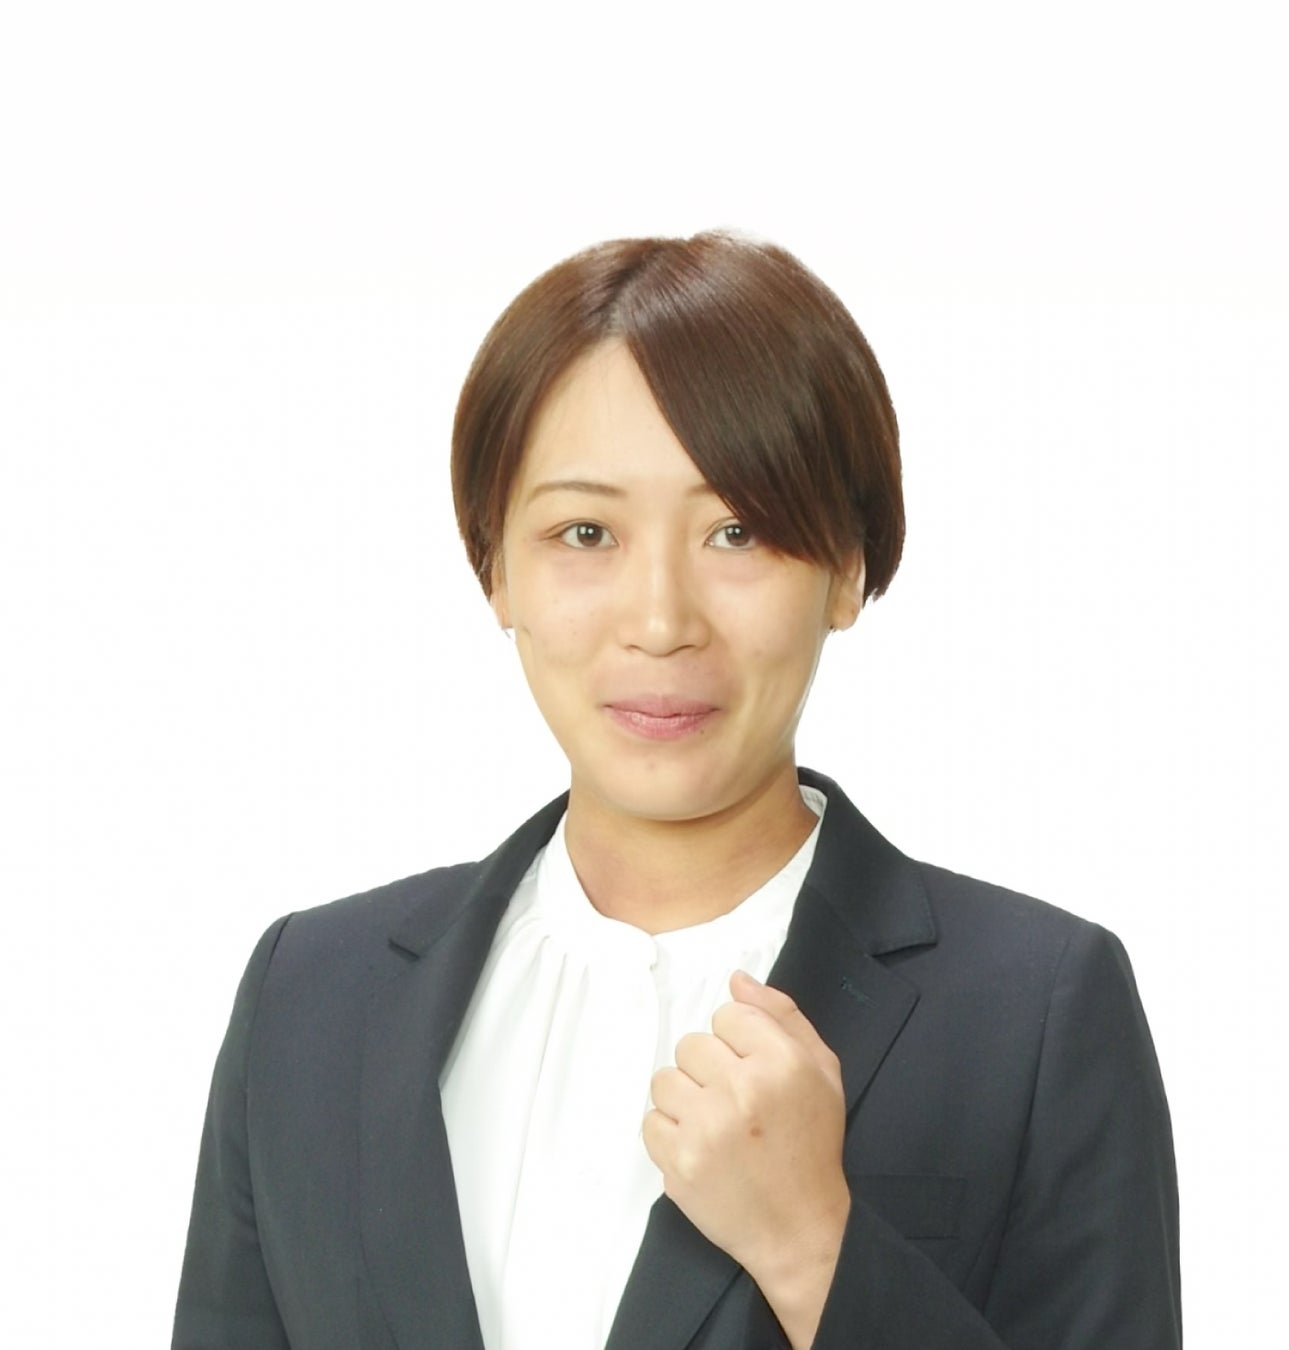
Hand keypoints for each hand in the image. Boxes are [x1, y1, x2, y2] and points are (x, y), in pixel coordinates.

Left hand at [643, 971, 849, 1346]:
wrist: (800, 1229)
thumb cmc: (812, 1145)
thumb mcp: (822, 1071)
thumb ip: (781, 1016)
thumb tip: (736, 981)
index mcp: (782, 1061)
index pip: (727, 1015)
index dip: (737, 1043)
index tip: (751, 1072)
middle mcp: (743, 1088)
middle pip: (692, 1044)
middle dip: (710, 1070)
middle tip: (734, 1104)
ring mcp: (707, 1127)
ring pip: (665, 1079)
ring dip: (685, 1099)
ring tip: (713, 1125)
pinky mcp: (680, 1162)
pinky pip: (650, 1121)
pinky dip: (670, 1134)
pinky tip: (699, 1148)